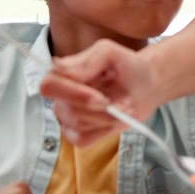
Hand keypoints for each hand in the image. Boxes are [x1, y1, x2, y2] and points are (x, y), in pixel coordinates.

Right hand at [40, 39, 162, 145]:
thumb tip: (59, 67)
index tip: (100, 97)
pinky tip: (117, 119)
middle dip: (97, 109)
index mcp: (62, 74)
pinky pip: (82, 139)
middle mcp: (61, 95)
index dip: (73, 94)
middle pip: (66, 109)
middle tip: (121, 102)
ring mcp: (68, 116)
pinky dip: (104, 131)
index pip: (48, 86)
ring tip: (125, 106)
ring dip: (107, 117)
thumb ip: (86, 60)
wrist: (146, 85)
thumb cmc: (127, 66)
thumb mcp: (110, 53)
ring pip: (78, 125)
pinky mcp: (79, 133)